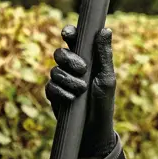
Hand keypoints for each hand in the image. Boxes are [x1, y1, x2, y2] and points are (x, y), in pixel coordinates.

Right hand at [45, 25, 115, 157]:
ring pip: (54, 70)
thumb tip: (105, 30)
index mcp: (85, 59)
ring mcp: (60, 81)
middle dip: (69, 59)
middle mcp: (70, 68)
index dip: (68, 33)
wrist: (94, 128)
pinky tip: (72, 99)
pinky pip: (50, 87)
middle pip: (59, 53)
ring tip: (81, 91)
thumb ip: (103, 54)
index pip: (73, 40)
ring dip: (69, 80)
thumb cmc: (104, 101)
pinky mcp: (53, 94)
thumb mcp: (106, 77)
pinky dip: (62, 92)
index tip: (68, 34)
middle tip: (82, 69)